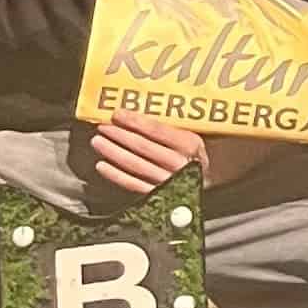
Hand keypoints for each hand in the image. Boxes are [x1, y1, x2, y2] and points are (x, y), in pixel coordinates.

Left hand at [85, 111, 207, 196]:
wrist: (208, 186)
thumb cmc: (198, 158)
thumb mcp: (196, 138)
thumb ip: (177, 128)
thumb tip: (146, 110)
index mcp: (190, 145)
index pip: (158, 130)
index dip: (135, 121)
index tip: (118, 114)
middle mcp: (180, 163)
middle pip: (143, 146)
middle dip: (120, 135)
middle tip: (102, 126)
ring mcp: (168, 180)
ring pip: (135, 165)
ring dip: (113, 152)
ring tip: (98, 142)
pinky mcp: (158, 196)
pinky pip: (133, 184)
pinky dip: (115, 175)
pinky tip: (102, 166)